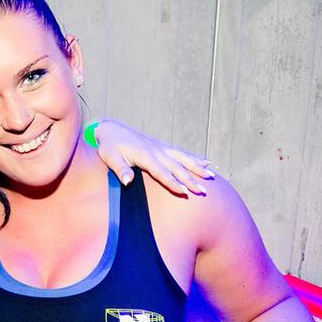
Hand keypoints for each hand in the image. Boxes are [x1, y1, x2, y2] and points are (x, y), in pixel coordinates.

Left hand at [93, 118, 214, 194]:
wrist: (111, 129)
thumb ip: (120, 169)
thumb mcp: (110, 158)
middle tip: (203, 191)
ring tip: (211, 177)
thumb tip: (128, 181)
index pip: (161, 172)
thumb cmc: (109, 146)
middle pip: (177, 167)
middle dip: (191, 179)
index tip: (185, 192)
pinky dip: (194, 158)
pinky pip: (181, 153)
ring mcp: (161, 148)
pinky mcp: (162, 147)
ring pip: (183, 159)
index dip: (173, 182)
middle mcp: (156, 151)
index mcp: (145, 155)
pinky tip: (206, 163)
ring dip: (197, 168)